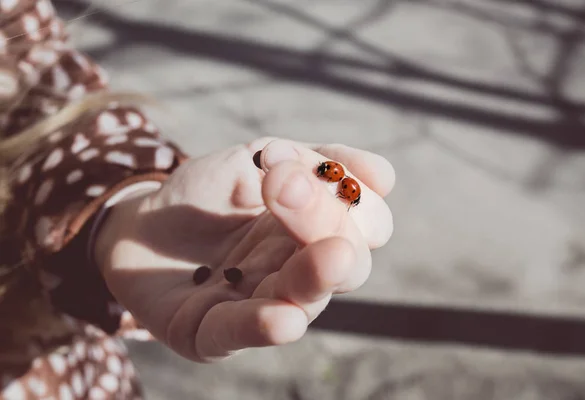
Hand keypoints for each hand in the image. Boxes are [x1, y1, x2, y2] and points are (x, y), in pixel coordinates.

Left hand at [95, 137, 394, 361]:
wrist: (137, 224)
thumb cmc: (205, 193)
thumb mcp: (258, 159)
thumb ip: (314, 160)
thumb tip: (384, 176)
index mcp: (315, 230)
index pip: (367, 222)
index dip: (349, 194)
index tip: (287, 161)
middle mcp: (297, 271)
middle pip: (347, 264)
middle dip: (329, 224)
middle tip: (285, 187)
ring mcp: (258, 304)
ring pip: (304, 300)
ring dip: (316, 278)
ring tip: (330, 256)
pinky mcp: (211, 333)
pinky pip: (241, 333)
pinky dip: (263, 326)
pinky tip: (282, 318)